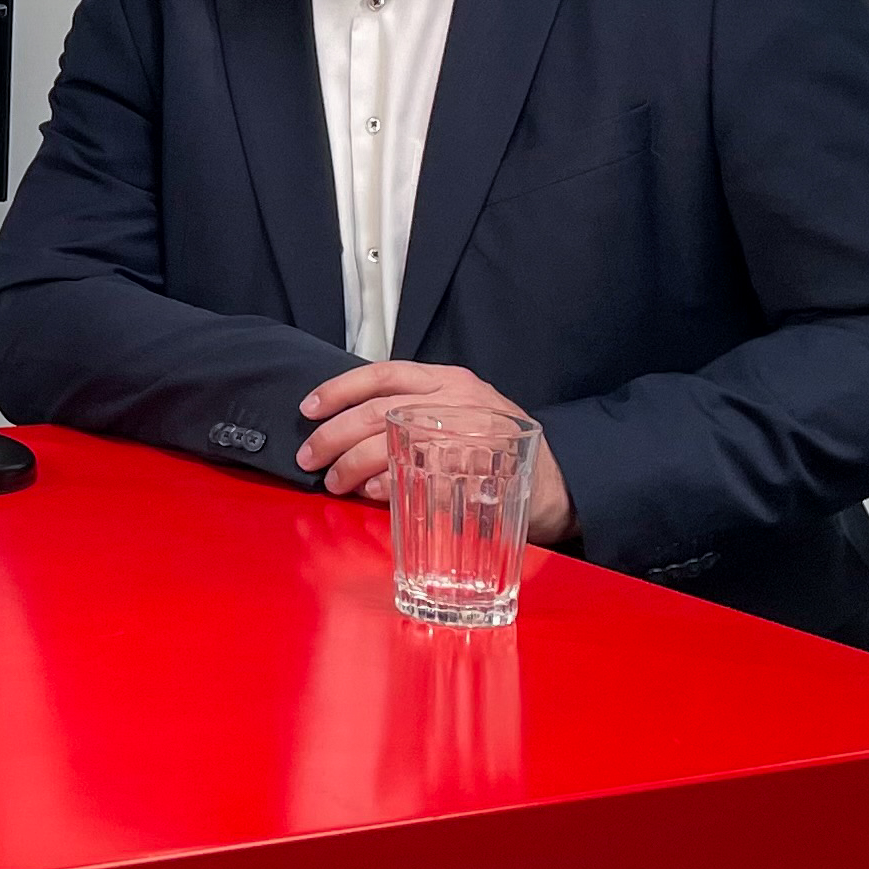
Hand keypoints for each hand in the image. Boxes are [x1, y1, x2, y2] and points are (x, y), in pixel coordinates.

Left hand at [296, 360, 575, 545]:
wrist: (560, 479)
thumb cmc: (496, 445)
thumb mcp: (460, 411)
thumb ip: (415, 412)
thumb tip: (348, 430)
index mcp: (448, 380)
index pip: (382, 373)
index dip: (338, 389)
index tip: (307, 409)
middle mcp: (457, 401)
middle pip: (378, 412)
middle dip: (334, 437)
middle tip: (310, 459)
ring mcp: (469, 436)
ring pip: (394, 443)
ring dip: (354, 465)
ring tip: (336, 482)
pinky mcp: (478, 472)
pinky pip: (422, 477)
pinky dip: (391, 486)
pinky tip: (373, 494)